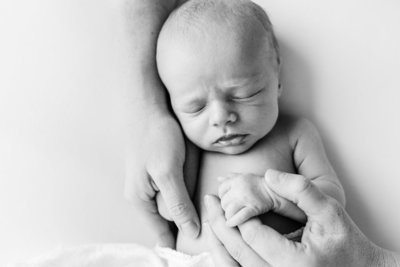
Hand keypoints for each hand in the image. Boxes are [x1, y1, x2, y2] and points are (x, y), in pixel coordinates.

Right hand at [125, 112, 199, 247]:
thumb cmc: (155, 137)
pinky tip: (186, 166)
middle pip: (171, 215)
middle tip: (196, 189)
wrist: (147, 108)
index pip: (162, 231)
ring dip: (186, 191)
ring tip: (187, 170)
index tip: (196, 245)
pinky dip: (184, 181)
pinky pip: (174, 186)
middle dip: (186, 207)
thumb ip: (178, 203)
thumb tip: (189, 231)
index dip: (179, 238)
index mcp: (141, 200)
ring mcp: (149, 184)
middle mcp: (142, 195)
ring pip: (175, 199)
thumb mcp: (168, 172)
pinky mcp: (157, 172)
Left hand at [206, 170, 396, 266]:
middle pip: (237, 251)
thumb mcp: (330, 211)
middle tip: (209, 201)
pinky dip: (225, 259)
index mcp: (293, 261)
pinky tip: (220, 242)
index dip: (235, 213)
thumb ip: (301, 190)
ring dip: (217, 243)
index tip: (223, 194)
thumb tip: (269, 174)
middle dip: (218, 223)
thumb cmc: (346, 243)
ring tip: (209, 219)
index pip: (252, 234)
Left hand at [218, 173, 271, 226]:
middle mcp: (239, 188)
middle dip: (225, 207)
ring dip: (228, 215)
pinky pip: (240, 216)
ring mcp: (246, 198)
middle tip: (231, 209)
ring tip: (231, 216)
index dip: (222, 196)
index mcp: (236, 180)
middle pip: (224, 201)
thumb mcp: (244, 176)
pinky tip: (230, 224)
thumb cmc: (257, 184)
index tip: (228, 200)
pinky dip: (233, 221)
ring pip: (229, 210)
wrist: (274, 191)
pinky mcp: (254, 208)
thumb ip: (231, 177)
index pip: (221, 189)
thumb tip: (219, 178)